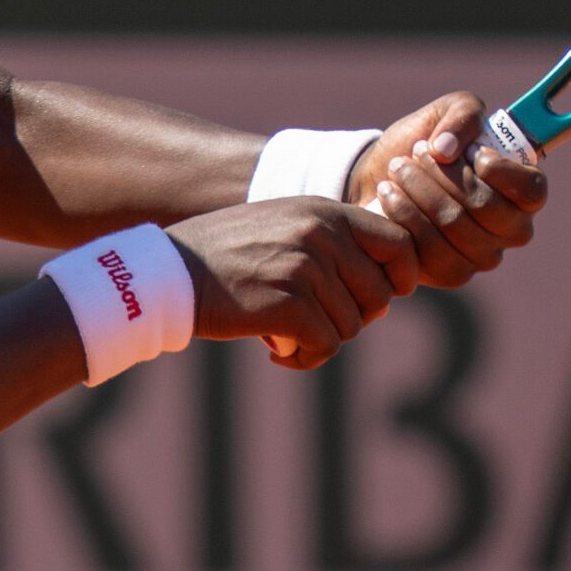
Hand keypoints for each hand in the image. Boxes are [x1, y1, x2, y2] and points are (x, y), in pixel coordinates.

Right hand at [169, 199, 417, 370]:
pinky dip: (305, 359)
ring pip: (351, 327)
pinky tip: (277, 353)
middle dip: (353, 318)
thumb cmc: (225, 257)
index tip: (385, 296)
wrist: (169, 273)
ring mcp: (305, 269)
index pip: (399, 243)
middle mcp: (321, 235)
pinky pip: (326, 346)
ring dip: (321, 340)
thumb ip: (330, 244)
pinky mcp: (289, 305)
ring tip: (286, 336)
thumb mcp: (283, 227)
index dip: (401, 277)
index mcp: (324, 212)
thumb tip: (384, 291)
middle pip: (379, 296)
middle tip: (316, 323)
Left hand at [347, 92, 548, 285]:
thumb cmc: (429, 143)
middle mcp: (511, 229)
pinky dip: (404, 215)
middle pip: (485, 207)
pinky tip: (389, 194)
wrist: (384, 175)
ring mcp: (482, 256)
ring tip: (398, 168)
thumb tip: (447, 149)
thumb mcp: (448, 112)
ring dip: (420, 190)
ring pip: (455, 225)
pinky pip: (429, 249)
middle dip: (445, 174)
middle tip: (418, 152)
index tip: (472, 152)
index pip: (531, 191)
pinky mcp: (449, 274)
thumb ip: (462, 115)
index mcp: (524, 192)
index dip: (501, 171)